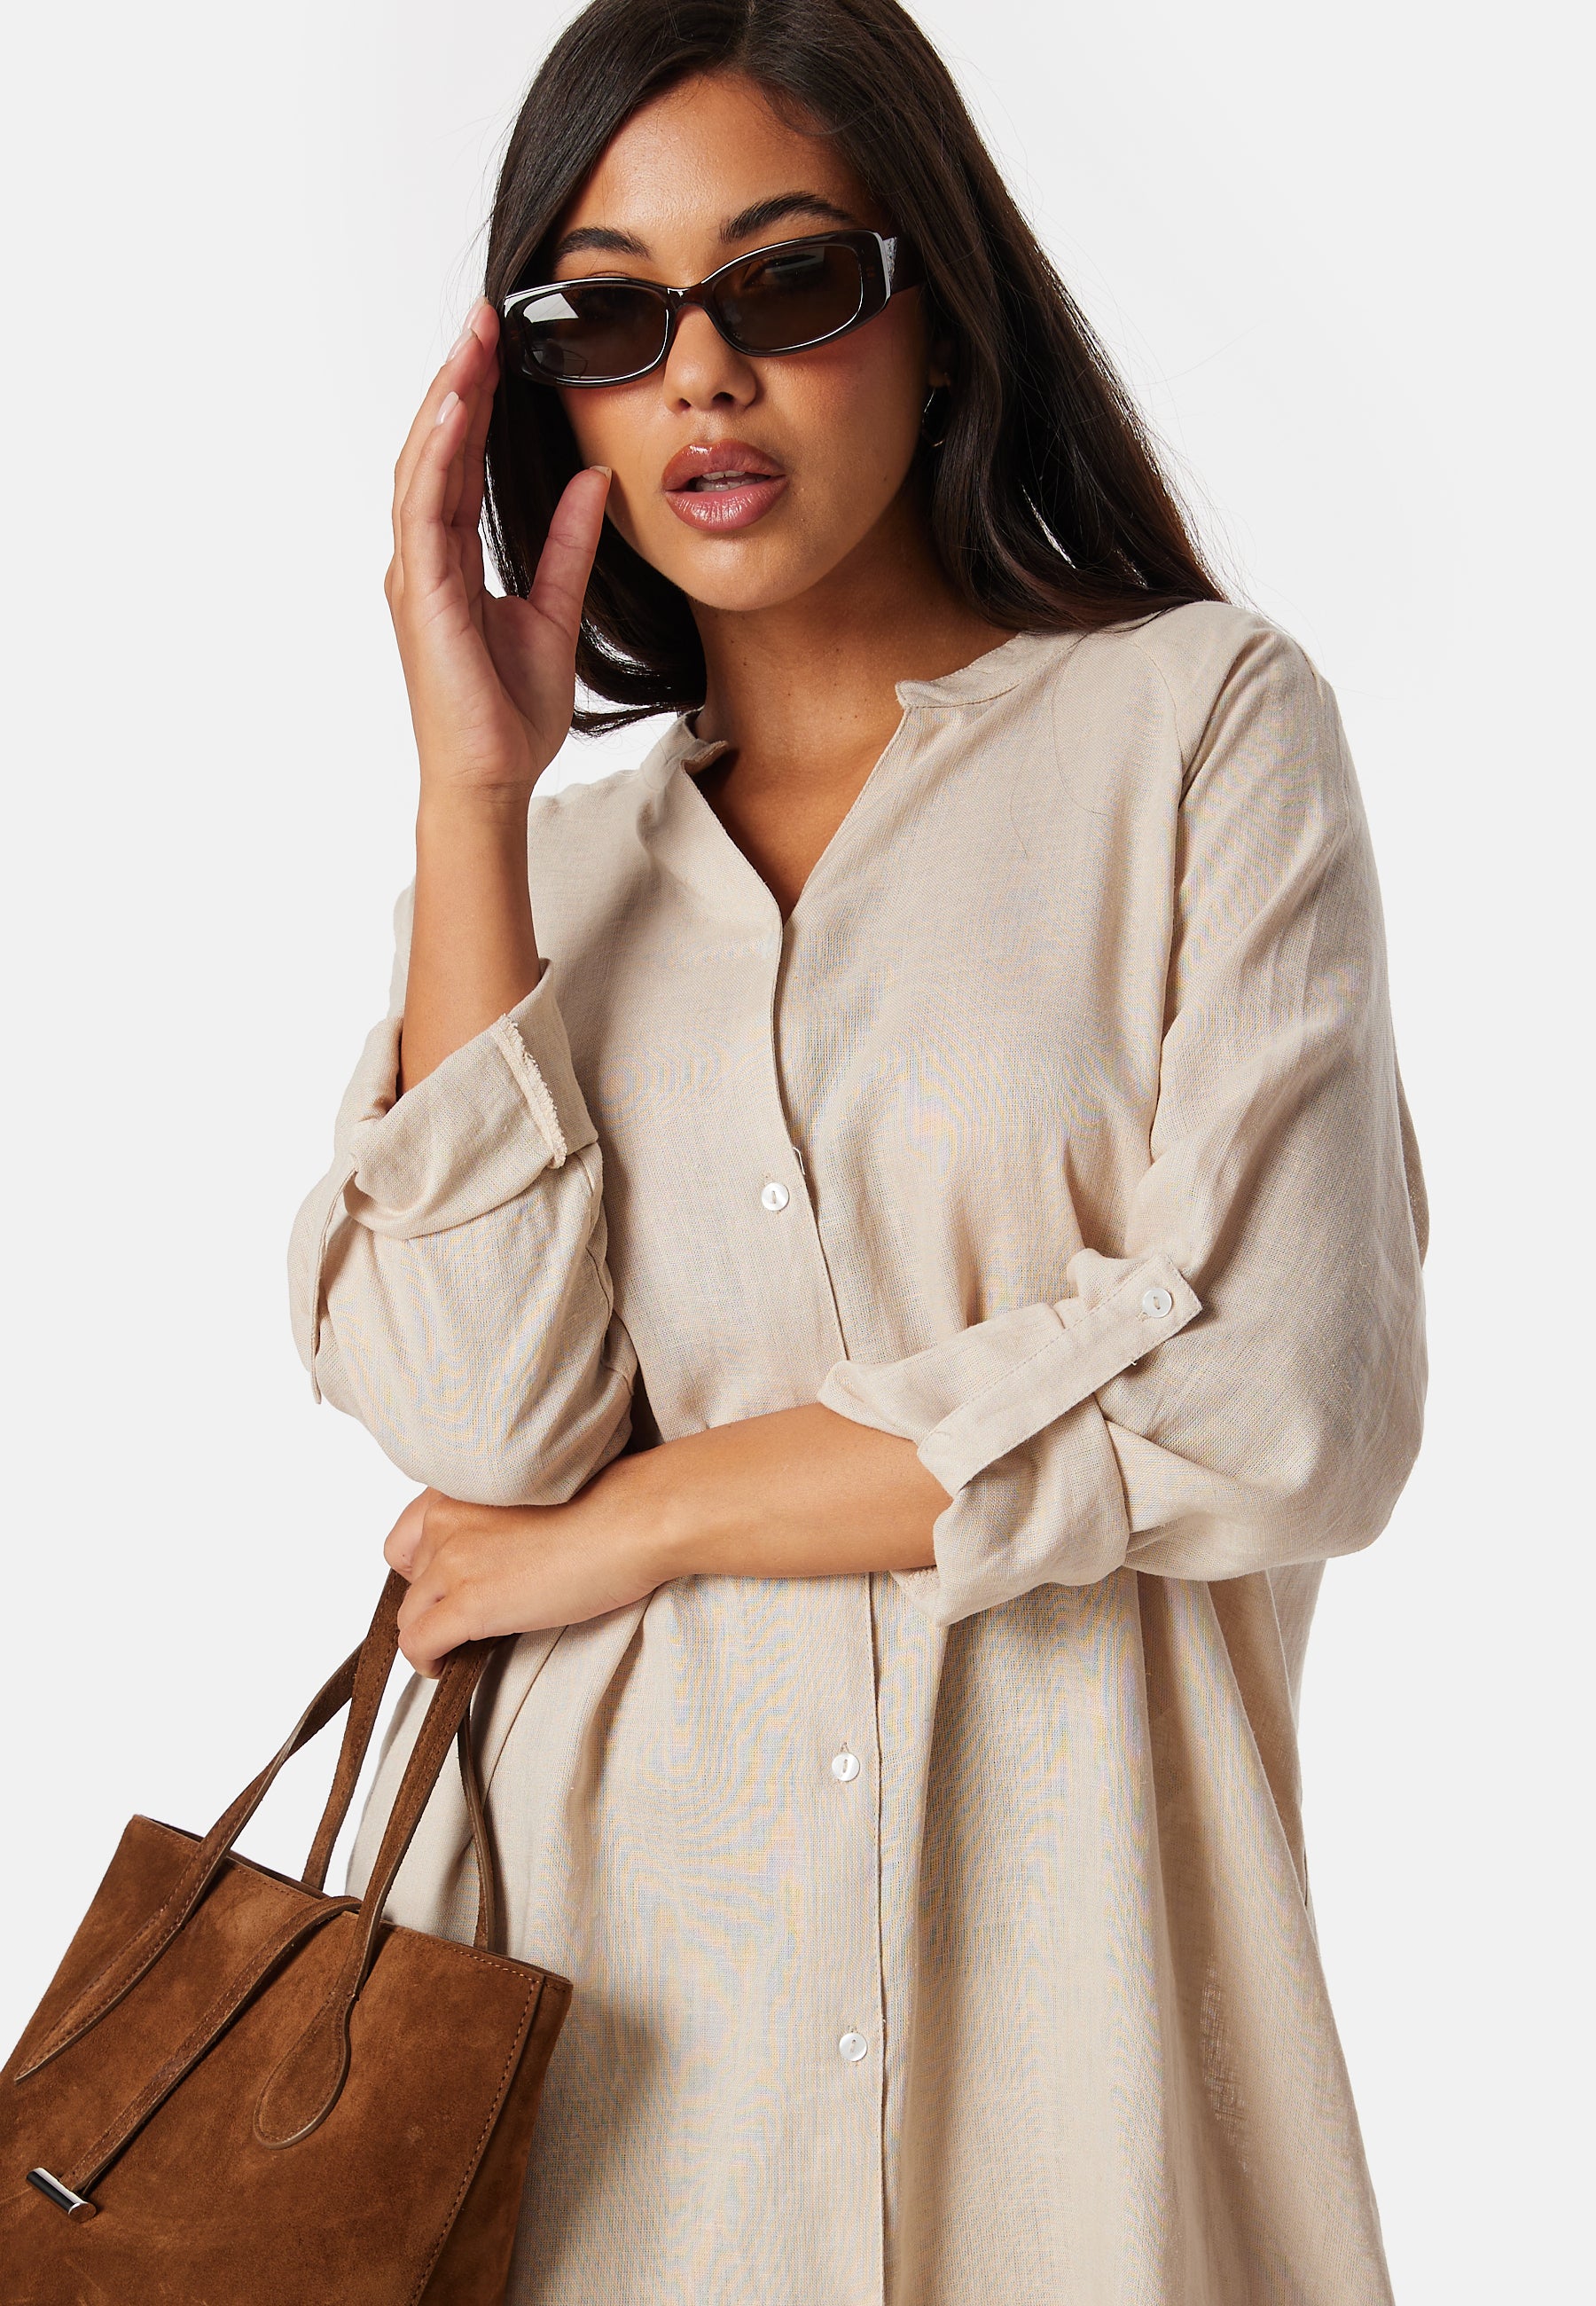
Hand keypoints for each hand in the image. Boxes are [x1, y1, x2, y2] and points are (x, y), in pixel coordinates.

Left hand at [383, 1470, 668, 1677]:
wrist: (634, 1518)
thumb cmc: (607, 1503)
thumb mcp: (531, 1496)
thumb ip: (495, 1517)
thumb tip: (490, 1559)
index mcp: (461, 1486)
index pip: (408, 1534)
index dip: (423, 1567)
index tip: (447, 1586)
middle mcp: (446, 1518)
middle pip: (409, 1575)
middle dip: (435, 1597)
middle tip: (470, 1614)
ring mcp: (454, 1560)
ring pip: (408, 1612)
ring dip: (429, 1631)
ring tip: (455, 1647)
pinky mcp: (469, 1603)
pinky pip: (417, 1642)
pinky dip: (424, 1661)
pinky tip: (442, 1666)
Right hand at [385, 298, 610, 798]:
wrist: (494, 779)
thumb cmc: (510, 715)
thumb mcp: (555, 611)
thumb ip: (568, 545)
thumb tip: (593, 482)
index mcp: (451, 560)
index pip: (463, 462)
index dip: (478, 401)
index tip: (499, 344)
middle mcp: (424, 559)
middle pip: (437, 449)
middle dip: (459, 379)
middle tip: (484, 316)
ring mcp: (416, 575)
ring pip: (423, 466)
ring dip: (446, 400)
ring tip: (471, 342)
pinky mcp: (422, 596)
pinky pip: (424, 513)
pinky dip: (437, 459)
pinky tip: (454, 413)